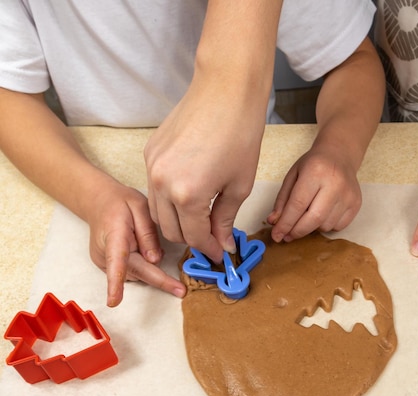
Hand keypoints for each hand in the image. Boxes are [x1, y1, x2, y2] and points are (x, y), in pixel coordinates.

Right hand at [86, 183, 185, 306]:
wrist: (98, 202)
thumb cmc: (121, 203)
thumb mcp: (140, 207)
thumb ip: (148, 233)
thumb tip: (155, 260)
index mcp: (114, 236)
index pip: (116, 261)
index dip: (115, 283)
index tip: (114, 302)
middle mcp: (104, 253)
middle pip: (137, 272)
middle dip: (160, 280)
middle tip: (180, 289)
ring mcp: (103, 263)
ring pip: (137, 274)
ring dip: (150, 268)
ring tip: (147, 243)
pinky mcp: (106, 268)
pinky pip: (133, 272)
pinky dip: (143, 266)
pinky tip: (142, 249)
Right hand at [144, 76, 264, 262]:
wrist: (225, 90)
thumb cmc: (240, 134)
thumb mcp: (239, 186)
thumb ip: (225, 219)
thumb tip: (222, 243)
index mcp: (187, 195)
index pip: (194, 237)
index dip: (209, 249)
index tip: (220, 253)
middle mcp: (161, 183)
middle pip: (170, 230)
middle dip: (192, 239)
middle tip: (212, 238)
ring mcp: (151, 167)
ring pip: (158, 212)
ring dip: (178, 222)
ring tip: (201, 219)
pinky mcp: (149, 153)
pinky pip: (154, 189)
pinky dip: (169, 199)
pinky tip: (189, 194)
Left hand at [267, 146, 361, 241]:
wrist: (339, 156)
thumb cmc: (313, 166)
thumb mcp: (293, 176)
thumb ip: (282, 200)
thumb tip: (274, 222)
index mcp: (316, 171)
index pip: (298, 204)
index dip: (285, 223)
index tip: (277, 235)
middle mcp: (335, 183)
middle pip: (314, 219)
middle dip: (297, 231)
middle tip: (288, 235)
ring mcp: (348, 195)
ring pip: (325, 226)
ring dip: (312, 227)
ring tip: (308, 215)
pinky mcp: (356, 204)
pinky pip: (338, 227)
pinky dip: (326, 225)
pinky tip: (323, 213)